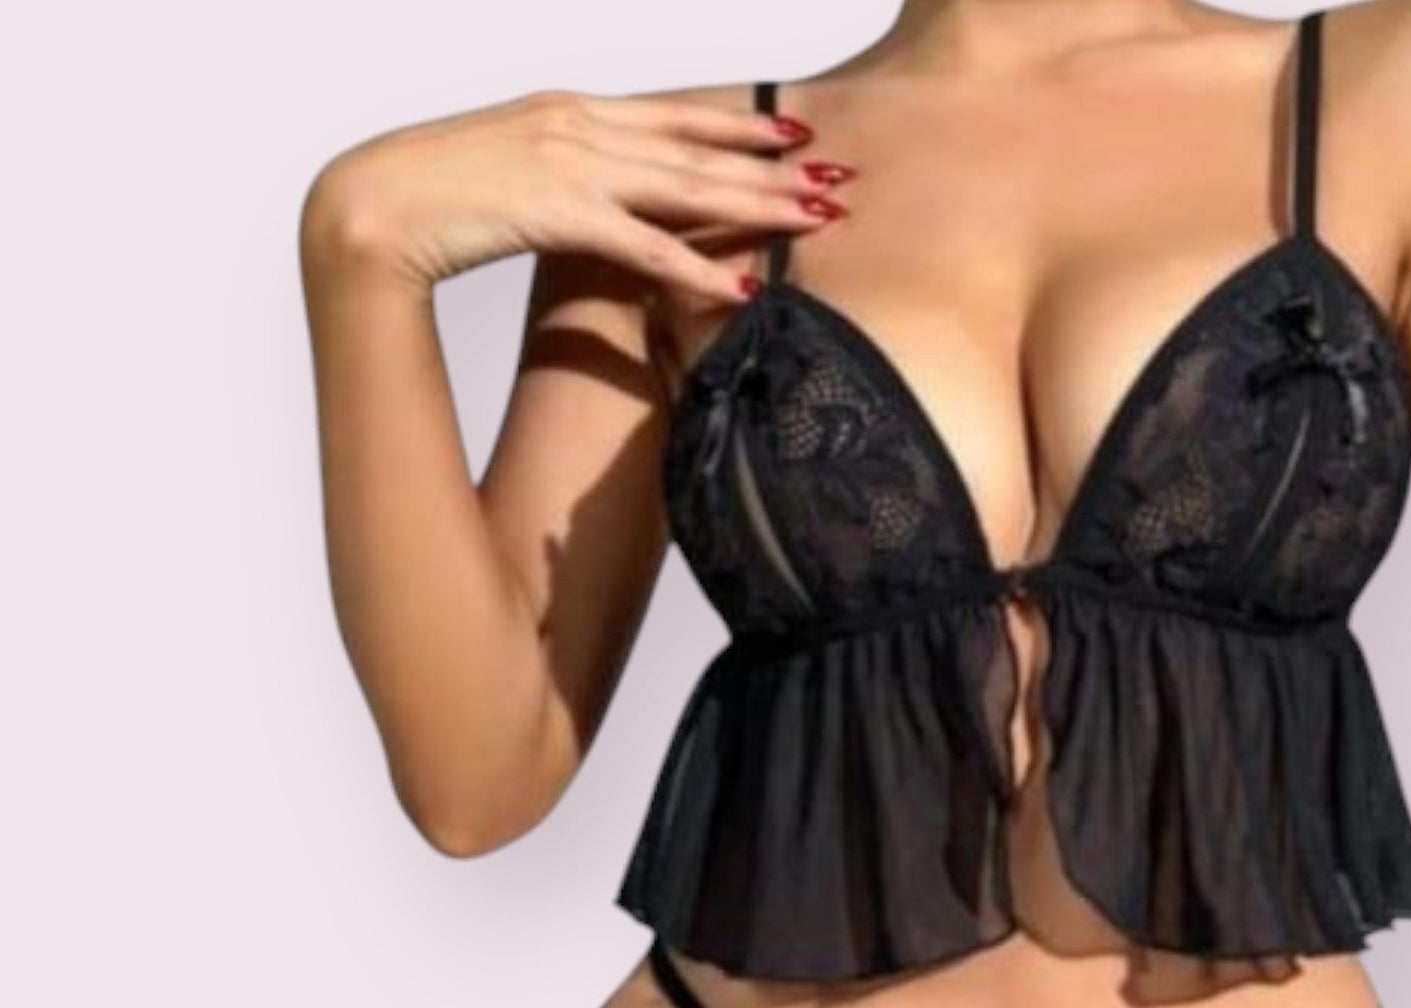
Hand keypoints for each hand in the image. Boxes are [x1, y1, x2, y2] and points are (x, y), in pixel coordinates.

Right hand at [299, 87, 855, 304]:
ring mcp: (571, 165)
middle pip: (696, 150)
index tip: (791, 132)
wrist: (369, 206)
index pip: (673, 115)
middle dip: (772, 167)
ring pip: (687, 189)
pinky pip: (649, 248)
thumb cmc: (430, 196)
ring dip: (757, 207)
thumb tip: (598, 204)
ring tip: (817, 222)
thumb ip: (563, 177)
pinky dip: (701, 270)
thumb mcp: (510, 173)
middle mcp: (579, 126)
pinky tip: (745, 289)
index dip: (737, 124)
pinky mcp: (559, 212)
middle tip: (837, 179)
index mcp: (569, 111)